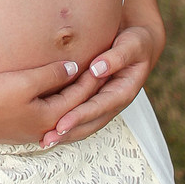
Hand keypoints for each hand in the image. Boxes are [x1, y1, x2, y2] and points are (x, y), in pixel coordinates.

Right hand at [0, 58, 103, 144]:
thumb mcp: (23, 82)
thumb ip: (51, 75)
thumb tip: (73, 68)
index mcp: (50, 118)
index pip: (79, 96)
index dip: (91, 77)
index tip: (103, 62)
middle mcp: (44, 129)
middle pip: (76, 111)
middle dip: (90, 95)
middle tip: (102, 77)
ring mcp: (31, 132)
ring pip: (63, 118)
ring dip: (76, 105)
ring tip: (85, 91)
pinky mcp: (18, 130)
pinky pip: (50, 120)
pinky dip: (60, 110)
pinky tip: (56, 103)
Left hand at [41, 24, 156, 147]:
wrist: (139, 42)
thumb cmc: (136, 42)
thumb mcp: (133, 45)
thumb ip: (117, 57)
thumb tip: (98, 68)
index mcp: (123, 91)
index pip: (98, 107)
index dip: (80, 116)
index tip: (61, 124)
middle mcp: (114, 102)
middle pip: (90, 122)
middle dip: (69, 132)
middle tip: (47, 140)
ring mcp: (105, 103)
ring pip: (85, 124)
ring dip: (66, 134)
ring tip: (44, 141)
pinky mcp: (96, 99)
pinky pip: (81, 115)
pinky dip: (67, 124)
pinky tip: (49, 128)